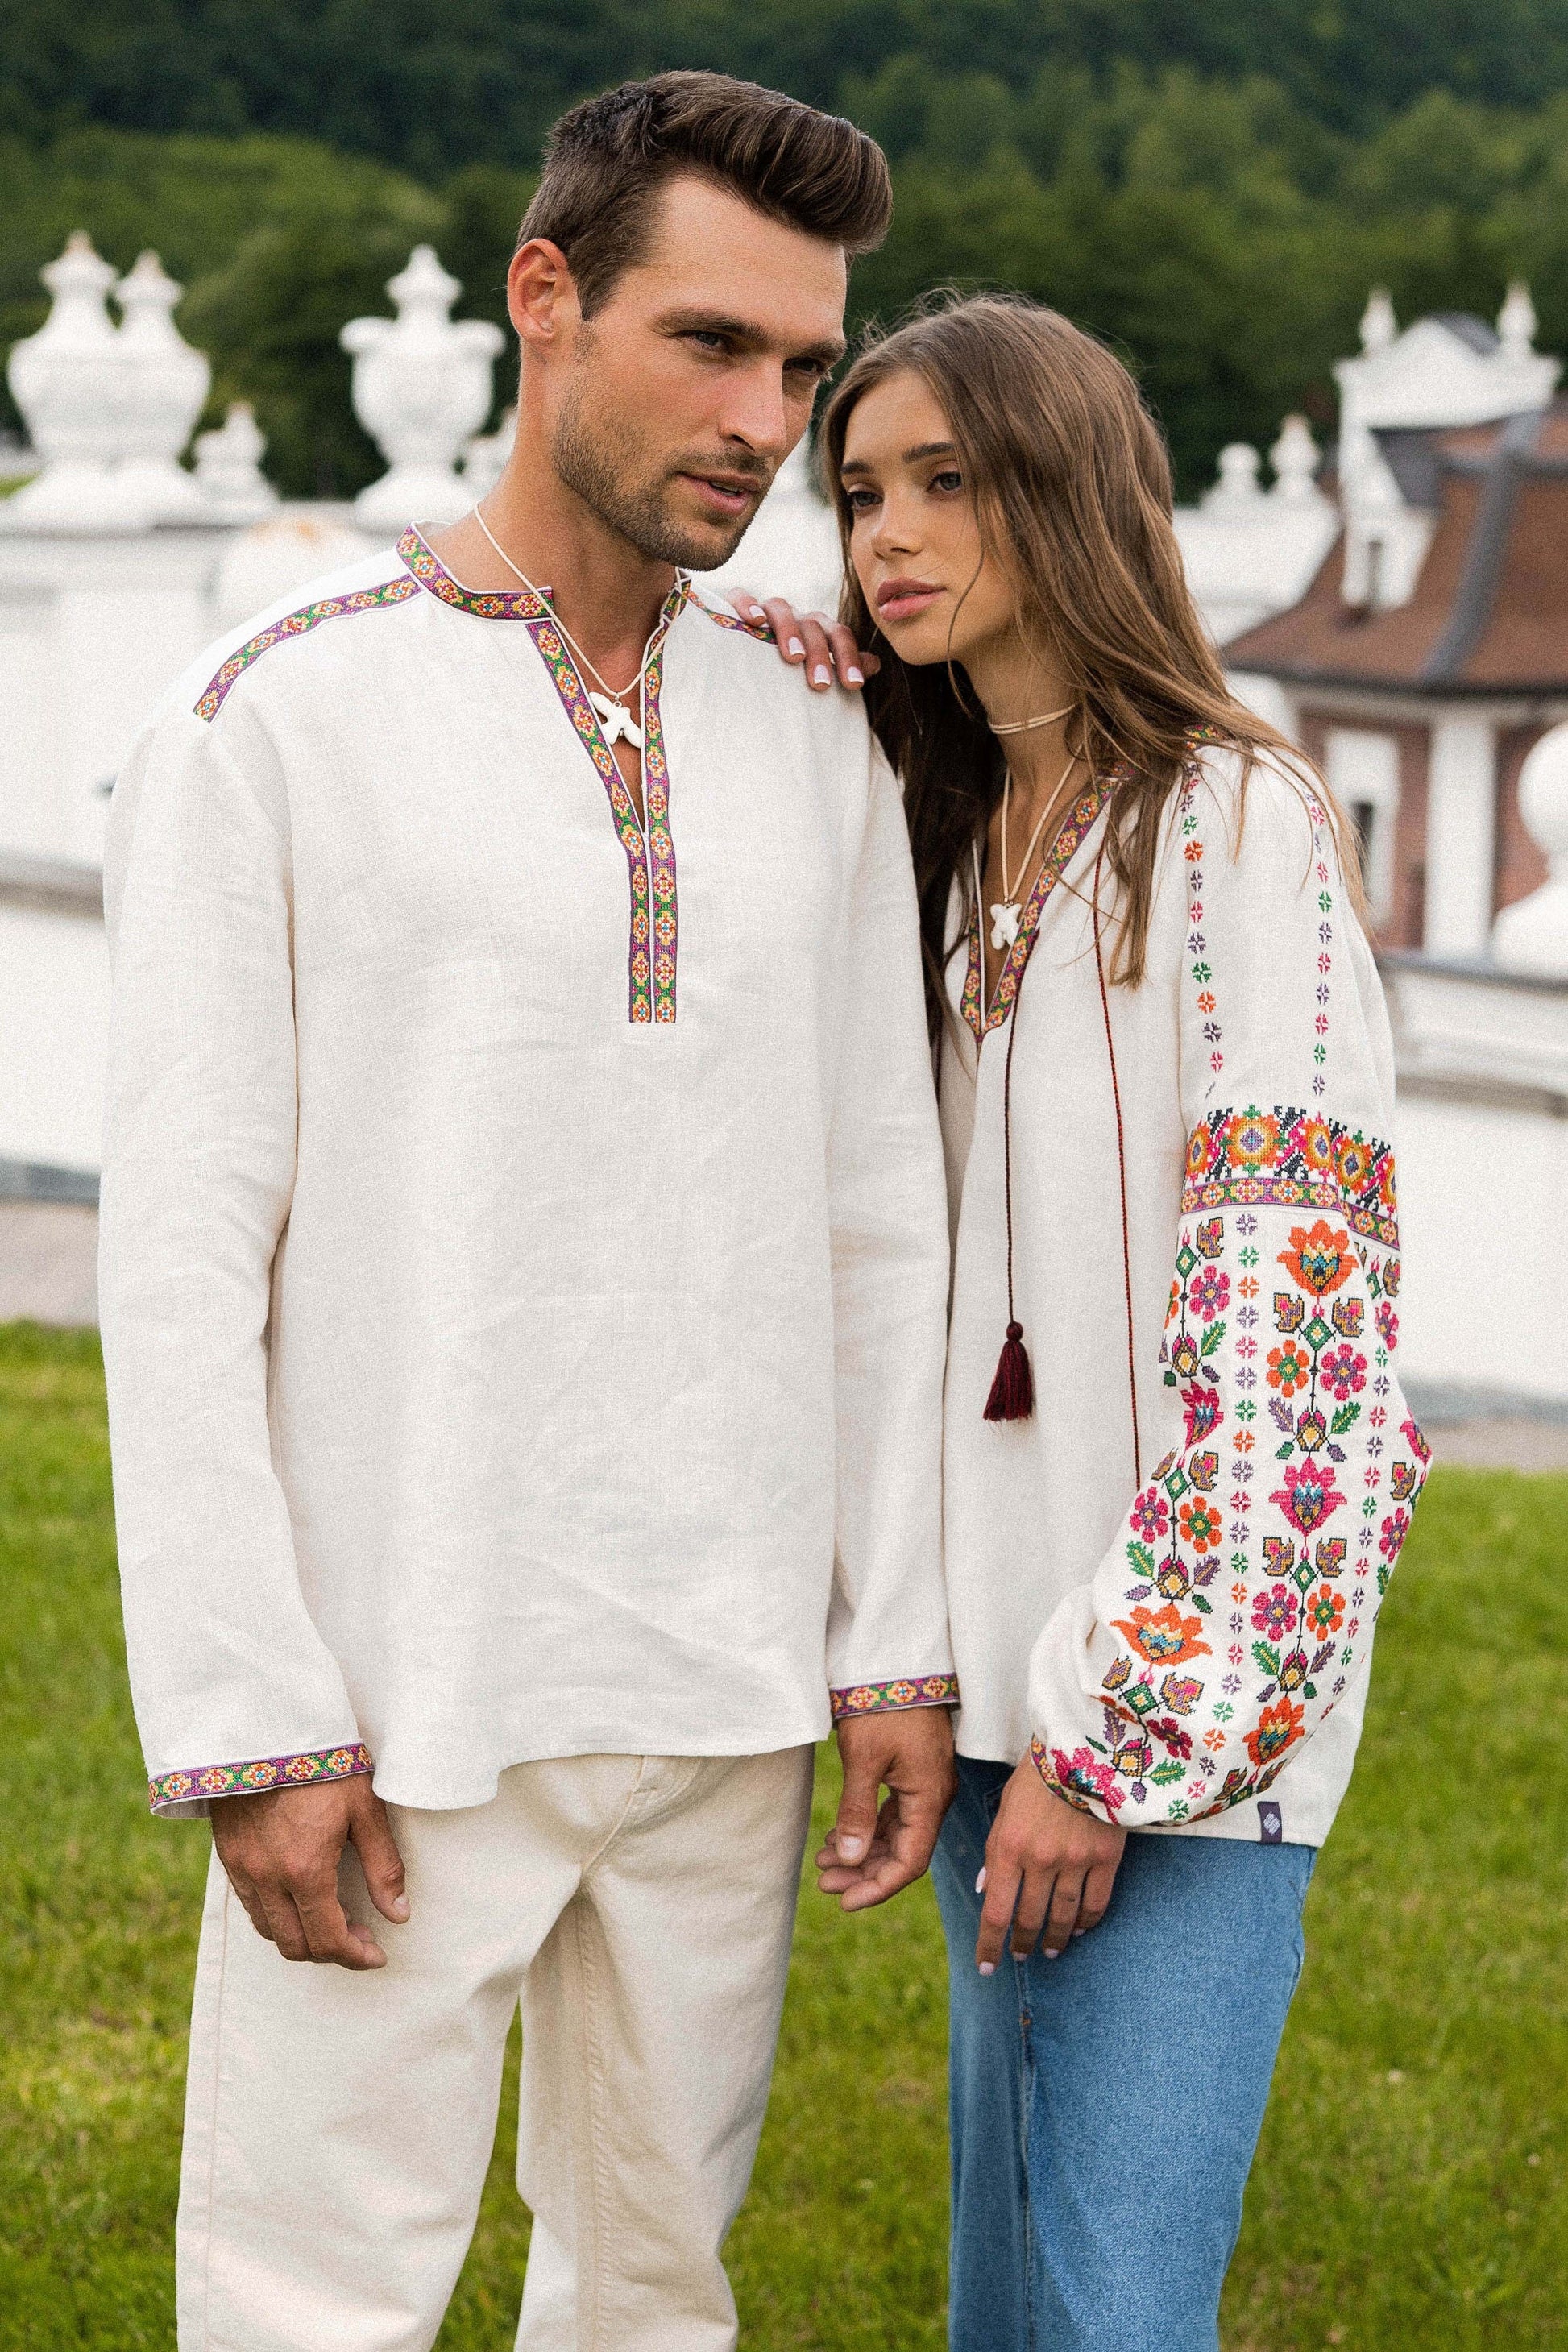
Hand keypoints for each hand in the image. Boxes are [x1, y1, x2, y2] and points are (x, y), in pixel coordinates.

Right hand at [211, 1775, 408, 1969]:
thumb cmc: (323, 1762)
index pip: (328, 1940)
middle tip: (360, 1936)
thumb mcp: (364, 1808)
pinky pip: (249, 1906)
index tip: (377, 1954)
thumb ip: (382, 1866)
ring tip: (331, 1918)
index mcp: (305, 1870)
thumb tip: (398, 1914)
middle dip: (331, 1952)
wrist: (267, 1727)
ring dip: (301, 1937)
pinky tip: (299, 1898)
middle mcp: (268, 1879)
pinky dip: (276, 1916)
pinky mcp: (228, 1855)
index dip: (356, 1957)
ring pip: (269, 1931)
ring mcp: (242, 1869)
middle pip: (296, 1945)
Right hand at [727, 592, 879, 691]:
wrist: (737, 650)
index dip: (849, 657)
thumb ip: (842, 663)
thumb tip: (874, 664)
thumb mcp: (814, 667)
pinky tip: (756, 621)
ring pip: (783, 609)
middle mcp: (795, 617)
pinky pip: (741, 596)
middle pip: (813, 625)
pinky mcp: (733, 605)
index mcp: (817, 630)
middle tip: (822, 685)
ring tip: (794, 657)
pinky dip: (749, 604)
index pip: (839, 635)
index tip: (853, 684)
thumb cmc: (782, 665)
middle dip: (821, 654)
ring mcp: (766, 610)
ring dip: (791, 631)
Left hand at [815, 1706, 956, 1911]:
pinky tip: (837, 1836)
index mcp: (930, 1799)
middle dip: (863, 1872)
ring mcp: (924, 1785)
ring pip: (895, 1835)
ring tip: (822, 1861)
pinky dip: (866, 1828)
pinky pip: (892, 1815)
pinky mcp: (912, 1773)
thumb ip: (858, 1812)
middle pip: (902, 1852)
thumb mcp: (864, 1760)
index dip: (878, 1887)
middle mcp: (933, 1797)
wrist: (897, 1662)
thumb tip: (848, 1860)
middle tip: (823, 1881)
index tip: (844, 1901)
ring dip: (861, 1852)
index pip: (909, 1862)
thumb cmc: (881, 1707)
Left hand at [975, 1759, 1125, 1971]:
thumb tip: (985, 1889)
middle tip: (1022, 1956)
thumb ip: (996, 1850)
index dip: (989, 1945)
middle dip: (1023, 1943)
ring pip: (1062, 1918)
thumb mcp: (1006, 1807)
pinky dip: (1086, 1922)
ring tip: (1051, 1949)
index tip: (987, 1967)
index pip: (995, 1911)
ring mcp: (1075, 1862)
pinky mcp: (1106, 1858)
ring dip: (1055, 1939)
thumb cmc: (1039, 1773)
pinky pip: (1096, 1903)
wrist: (1084, 1744)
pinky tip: (1079, 1928)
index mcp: (1007, 1846)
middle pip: (1030, 1920)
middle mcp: (1039, 1861)